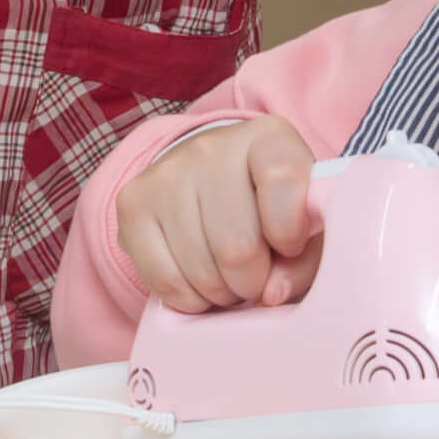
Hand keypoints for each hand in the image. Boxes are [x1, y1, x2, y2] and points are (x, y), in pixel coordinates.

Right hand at [116, 116, 321, 312]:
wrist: (208, 179)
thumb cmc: (268, 209)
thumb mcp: (306, 225)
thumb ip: (304, 261)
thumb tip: (271, 294)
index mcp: (267, 138)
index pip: (283, 182)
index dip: (291, 233)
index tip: (289, 246)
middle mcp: (211, 147)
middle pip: (237, 246)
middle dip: (253, 281)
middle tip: (255, 277)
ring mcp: (166, 173)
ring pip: (200, 270)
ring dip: (221, 293)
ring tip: (228, 277)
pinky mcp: (132, 203)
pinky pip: (164, 280)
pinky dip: (188, 299)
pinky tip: (198, 283)